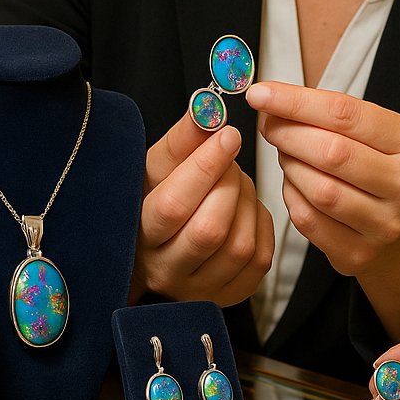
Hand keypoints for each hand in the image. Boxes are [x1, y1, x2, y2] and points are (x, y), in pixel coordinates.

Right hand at [130, 110, 273, 307]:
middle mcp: (166, 269)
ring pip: (239, 245)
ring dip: (247, 202)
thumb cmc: (157, 194)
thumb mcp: (160, 163)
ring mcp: (199, 288)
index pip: (173, 206)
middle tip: (230, 160)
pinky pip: (259, 257)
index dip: (205, 167)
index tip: (228, 135)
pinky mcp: (231, 292)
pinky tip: (245, 208)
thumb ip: (184, 136)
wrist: (161, 240)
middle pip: (209, 230)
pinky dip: (261, 223)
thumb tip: (207, 106)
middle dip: (229, 185)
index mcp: (139, 234)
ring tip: (235, 182)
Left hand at [246, 80, 399, 278]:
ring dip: (290, 166)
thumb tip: (269, 99)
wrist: (398, 227)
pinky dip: (291, 196)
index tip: (261, 94)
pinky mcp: (360, 255)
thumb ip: (325, 113)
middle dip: (289, 134)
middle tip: (270, 126)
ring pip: (319, 190)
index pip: (346, 114)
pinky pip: (309, 220)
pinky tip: (294, 184)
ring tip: (286, 154)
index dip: (297, 102)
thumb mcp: (366, 132)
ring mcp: (386, 225)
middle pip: (332, 152)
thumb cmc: (374, 165)